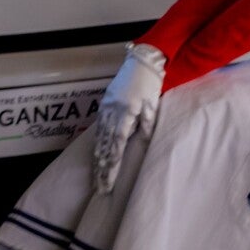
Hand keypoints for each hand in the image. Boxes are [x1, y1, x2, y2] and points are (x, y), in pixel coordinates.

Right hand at [91, 43, 164, 193]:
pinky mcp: (104, 103)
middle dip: (102, 167)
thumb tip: (142, 142)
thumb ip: (147, 125)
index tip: (109, 181)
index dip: (112, 165)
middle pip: (105, 145)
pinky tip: (96, 153)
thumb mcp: (153, 106)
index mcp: (126, 113)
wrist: (142, 63)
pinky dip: (97, 142)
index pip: (117, 145)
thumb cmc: (151, 85)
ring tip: (96, 175)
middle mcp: (112, 112)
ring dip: (97, 158)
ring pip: (99, 138)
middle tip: (100, 186)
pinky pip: (99, 127)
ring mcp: (106, 107)